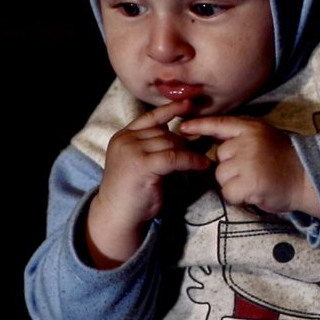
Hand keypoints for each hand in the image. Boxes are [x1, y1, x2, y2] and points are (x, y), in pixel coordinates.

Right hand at [86, 99, 211, 267]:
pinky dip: (191, 160)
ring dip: (189, 152)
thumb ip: (154, 147)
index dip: (170, 109)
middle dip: (183, 143)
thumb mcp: (140, 163)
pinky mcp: (142, 164)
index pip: (150, 117)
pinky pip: (175, 157)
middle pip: (164, 132)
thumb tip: (184, 135)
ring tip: (201, 161)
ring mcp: (131, 151)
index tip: (188, 102)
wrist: (117, 217)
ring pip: (171, 143)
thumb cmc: (133, 193)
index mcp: (123, 137)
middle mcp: (126, 140)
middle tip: (197, 154)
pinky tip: (202, 165)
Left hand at [178, 116, 319, 216]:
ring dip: (234, 183)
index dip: (199, 126)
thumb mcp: (263, 137)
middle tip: (253, 171)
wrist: (307, 179)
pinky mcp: (248, 182)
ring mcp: (247, 161)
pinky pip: (228, 192)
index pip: (219, 124)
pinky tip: (255, 192)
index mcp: (251, 128)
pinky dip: (238, 197)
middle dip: (230, 167)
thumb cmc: (286, 160)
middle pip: (218, 156)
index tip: (182, 128)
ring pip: (221, 176)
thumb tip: (213, 137)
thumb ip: (241, 136)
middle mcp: (247, 141)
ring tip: (255, 181)